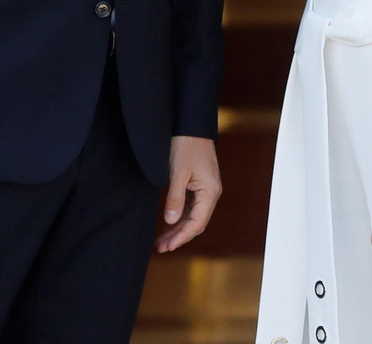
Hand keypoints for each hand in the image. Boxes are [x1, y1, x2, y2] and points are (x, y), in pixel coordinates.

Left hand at [156, 136, 221, 252]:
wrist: (191, 125)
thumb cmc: (186, 145)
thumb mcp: (177, 172)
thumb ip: (174, 198)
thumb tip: (170, 221)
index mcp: (210, 192)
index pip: (197, 223)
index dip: (182, 237)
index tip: (167, 247)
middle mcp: (211, 193)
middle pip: (195, 222)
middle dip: (178, 236)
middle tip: (160, 247)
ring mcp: (206, 189)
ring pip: (192, 215)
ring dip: (178, 228)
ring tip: (161, 240)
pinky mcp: (199, 184)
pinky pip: (191, 206)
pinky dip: (179, 216)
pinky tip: (169, 223)